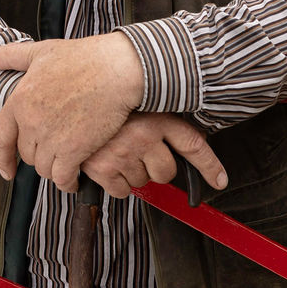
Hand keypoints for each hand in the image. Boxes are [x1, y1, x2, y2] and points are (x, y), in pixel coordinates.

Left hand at [0, 33, 145, 192]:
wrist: (116, 69)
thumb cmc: (84, 58)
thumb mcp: (41, 51)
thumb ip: (10, 56)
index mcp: (20, 100)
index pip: (2, 138)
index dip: (2, 158)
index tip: (7, 170)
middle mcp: (31, 122)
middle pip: (27, 154)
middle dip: (40, 155)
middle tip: (56, 150)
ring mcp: (51, 138)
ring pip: (44, 168)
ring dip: (54, 169)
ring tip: (67, 163)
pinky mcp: (74, 150)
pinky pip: (63, 177)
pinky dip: (67, 182)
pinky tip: (74, 179)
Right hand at [80, 113, 226, 198]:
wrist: (68, 96)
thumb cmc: (105, 104)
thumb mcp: (139, 104)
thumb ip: (164, 122)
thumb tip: (192, 143)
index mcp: (156, 116)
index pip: (193, 145)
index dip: (210, 166)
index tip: (219, 180)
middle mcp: (142, 134)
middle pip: (167, 172)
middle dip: (156, 168)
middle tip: (140, 153)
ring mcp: (122, 152)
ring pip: (143, 183)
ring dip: (134, 173)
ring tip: (119, 152)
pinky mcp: (102, 168)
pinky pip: (122, 191)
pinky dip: (116, 183)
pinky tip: (108, 164)